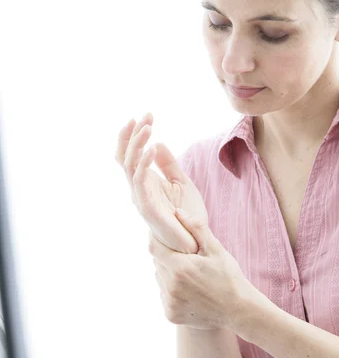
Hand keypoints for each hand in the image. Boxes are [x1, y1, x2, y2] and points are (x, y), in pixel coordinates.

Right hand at [115, 112, 207, 253]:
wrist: (195, 241)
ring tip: (148, 127)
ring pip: (129, 165)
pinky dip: (144, 162)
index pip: (129, 155)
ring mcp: (141, 198)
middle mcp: (138, 189)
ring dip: (137, 144)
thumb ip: (169, 165)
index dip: (131, 135)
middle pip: (125, 157)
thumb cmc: (187, 215)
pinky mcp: (148, 208)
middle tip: (146, 116)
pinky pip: (140, 182)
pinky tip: (153, 147)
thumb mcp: (181, 182)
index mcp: (144, 183)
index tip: (144, 116)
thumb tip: (158, 143)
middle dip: (132, 134)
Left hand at [149, 208, 252, 330]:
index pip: (154, 246)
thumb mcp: (216, 249)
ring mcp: (170, 302)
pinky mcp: (170, 314)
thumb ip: (196, 229)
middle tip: (184, 256)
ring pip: (159, 278)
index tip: (165, 236)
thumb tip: (177, 211)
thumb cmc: (229, 277)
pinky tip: (189, 290)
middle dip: (166, 256)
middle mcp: (171, 286)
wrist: (238, 311)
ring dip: (168, 273)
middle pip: (157, 263)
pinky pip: (164, 295)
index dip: (157, 239)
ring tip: (189, 274)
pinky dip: (171, 290)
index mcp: (180, 268)